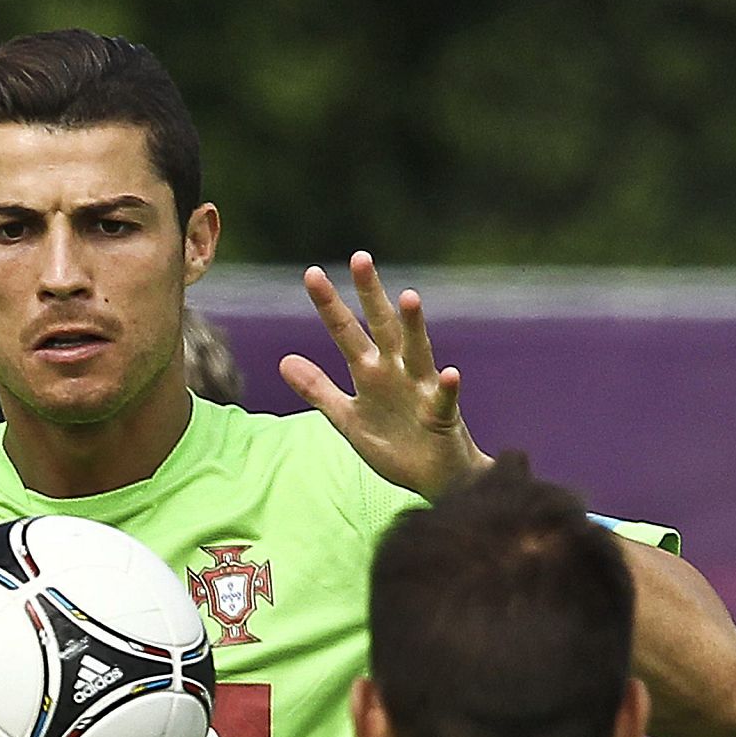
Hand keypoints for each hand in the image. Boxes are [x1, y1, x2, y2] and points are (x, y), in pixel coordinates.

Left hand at [280, 251, 490, 500]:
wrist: (434, 479)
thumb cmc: (394, 443)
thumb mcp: (346, 418)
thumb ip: (318, 389)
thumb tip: (284, 361)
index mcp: (371, 373)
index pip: (345, 332)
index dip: (329, 306)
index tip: (312, 273)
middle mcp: (396, 373)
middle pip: (382, 327)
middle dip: (371, 295)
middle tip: (360, 257)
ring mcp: (422, 391)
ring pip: (418, 352)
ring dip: (415, 326)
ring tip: (409, 297)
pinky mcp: (443, 416)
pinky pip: (446, 399)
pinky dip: (449, 387)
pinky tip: (451, 373)